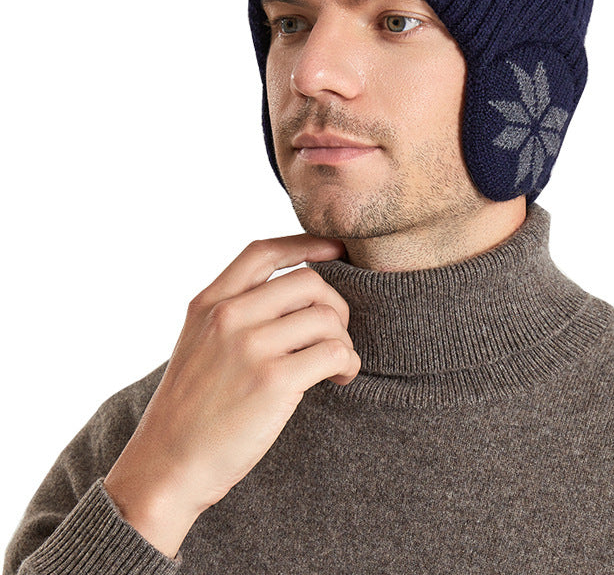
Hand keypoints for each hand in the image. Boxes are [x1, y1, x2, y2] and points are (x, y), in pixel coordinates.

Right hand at [104, 234, 359, 557]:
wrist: (167, 466)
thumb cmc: (190, 409)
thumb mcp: (197, 343)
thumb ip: (233, 313)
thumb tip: (295, 294)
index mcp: (208, 303)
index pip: (263, 252)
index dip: (305, 244)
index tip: (334, 250)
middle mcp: (228, 317)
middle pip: (308, 282)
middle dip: (335, 305)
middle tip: (335, 335)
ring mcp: (250, 347)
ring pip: (326, 318)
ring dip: (343, 341)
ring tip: (337, 364)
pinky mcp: (273, 380)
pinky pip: (334, 352)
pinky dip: (347, 363)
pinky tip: (340, 377)